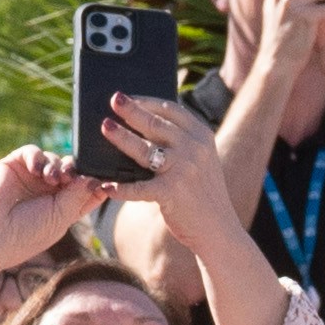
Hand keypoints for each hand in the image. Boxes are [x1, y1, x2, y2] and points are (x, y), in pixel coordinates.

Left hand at [100, 84, 258, 286]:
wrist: (218, 229)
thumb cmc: (202, 192)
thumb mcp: (200, 160)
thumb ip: (180, 142)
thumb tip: (143, 123)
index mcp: (202, 136)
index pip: (171, 110)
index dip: (147, 101)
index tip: (129, 96)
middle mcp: (194, 149)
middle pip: (155, 124)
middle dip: (131, 110)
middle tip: (113, 100)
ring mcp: (183, 170)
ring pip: (144, 149)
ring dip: (122, 138)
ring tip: (105, 127)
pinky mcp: (171, 193)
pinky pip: (139, 188)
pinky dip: (121, 189)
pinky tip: (106, 186)